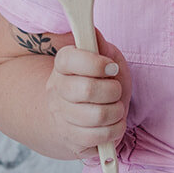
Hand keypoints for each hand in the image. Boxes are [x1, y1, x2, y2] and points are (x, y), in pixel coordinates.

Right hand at [45, 38, 131, 161]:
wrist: (84, 115)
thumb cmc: (100, 80)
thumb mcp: (104, 57)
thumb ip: (99, 44)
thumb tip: (92, 31)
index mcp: (62, 65)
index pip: (70, 59)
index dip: (96, 63)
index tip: (111, 67)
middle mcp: (56, 91)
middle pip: (87, 90)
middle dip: (113, 90)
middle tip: (116, 90)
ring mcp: (61, 118)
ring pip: (97, 116)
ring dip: (117, 111)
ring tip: (116, 108)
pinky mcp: (72, 140)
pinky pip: (99, 137)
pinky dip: (115, 130)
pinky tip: (113, 124)